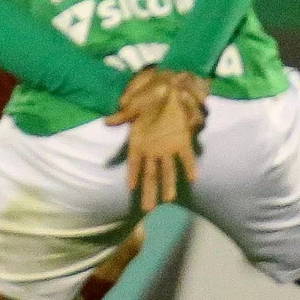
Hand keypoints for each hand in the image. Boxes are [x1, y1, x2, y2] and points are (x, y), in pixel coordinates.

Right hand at [108, 69, 208, 211]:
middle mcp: (153, 150)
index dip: (133, 175)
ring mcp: (168, 147)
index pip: (135, 163)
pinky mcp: (182, 140)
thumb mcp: (134, 107)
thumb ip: (122, 116)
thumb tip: (106, 121)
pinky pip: (186, 156)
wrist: (168, 89)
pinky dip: (189, 166)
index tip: (130, 188)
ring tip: (169, 200)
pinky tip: (193, 178)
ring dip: (168, 184)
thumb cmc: (148, 99)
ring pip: (167, 170)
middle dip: (149, 191)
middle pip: (150, 174)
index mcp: (139, 143)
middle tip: (148, 209)